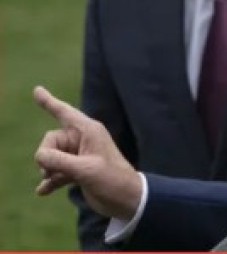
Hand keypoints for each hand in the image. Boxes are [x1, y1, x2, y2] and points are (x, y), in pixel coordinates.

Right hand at [33, 85, 141, 220]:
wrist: (127, 199)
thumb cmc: (112, 179)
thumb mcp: (85, 169)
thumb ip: (59, 161)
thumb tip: (39, 156)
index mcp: (89, 131)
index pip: (64, 112)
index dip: (49, 101)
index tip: (36, 89)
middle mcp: (83, 139)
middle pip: (51, 140)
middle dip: (46, 155)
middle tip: (50, 171)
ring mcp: (80, 155)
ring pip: (51, 156)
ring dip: (48, 169)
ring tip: (51, 181)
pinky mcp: (78, 170)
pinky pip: (57, 170)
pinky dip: (50, 180)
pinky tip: (43, 191)